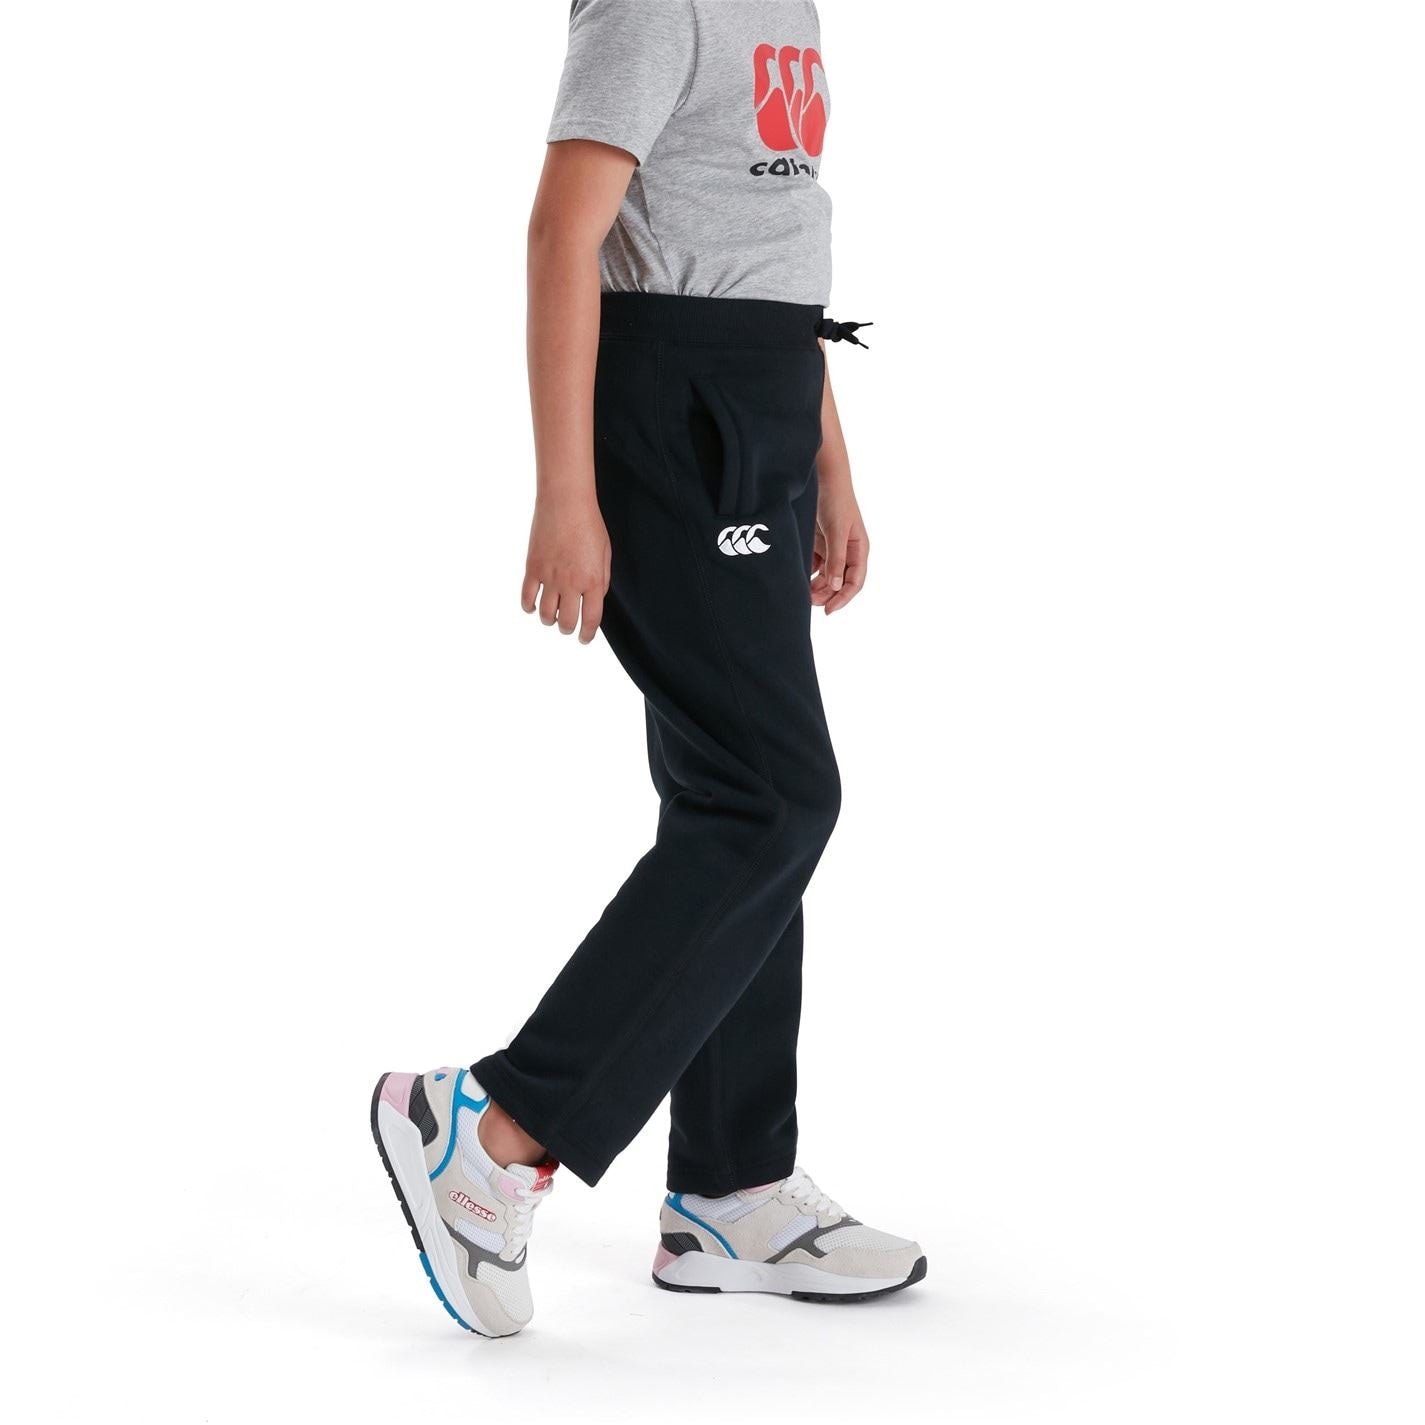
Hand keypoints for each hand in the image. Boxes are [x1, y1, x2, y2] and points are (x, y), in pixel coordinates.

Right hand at [521, 493, 611, 643]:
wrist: (565, 503)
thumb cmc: (590, 524)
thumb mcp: (605, 554)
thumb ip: (601, 580)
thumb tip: (594, 599)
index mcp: (593, 581)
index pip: (590, 619)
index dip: (587, 634)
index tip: (584, 638)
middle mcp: (571, 583)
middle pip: (566, 621)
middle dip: (568, 629)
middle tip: (568, 626)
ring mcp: (549, 577)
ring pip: (545, 614)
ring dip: (549, 620)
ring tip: (552, 616)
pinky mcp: (532, 568)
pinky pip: (527, 597)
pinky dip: (529, 607)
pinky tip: (533, 606)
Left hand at [811, 476, 868, 613]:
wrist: (823, 477)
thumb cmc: (836, 500)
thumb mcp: (837, 531)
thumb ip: (836, 558)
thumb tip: (837, 586)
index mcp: (858, 549)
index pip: (855, 582)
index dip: (843, 598)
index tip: (829, 611)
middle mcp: (847, 551)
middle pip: (839, 582)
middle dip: (827, 594)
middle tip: (809, 603)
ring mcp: (832, 548)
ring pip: (826, 576)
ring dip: (816, 587)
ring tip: (802, 594)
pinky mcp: (818, 543)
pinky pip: (814, 565)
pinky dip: (808, 574)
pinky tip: (799, 578)